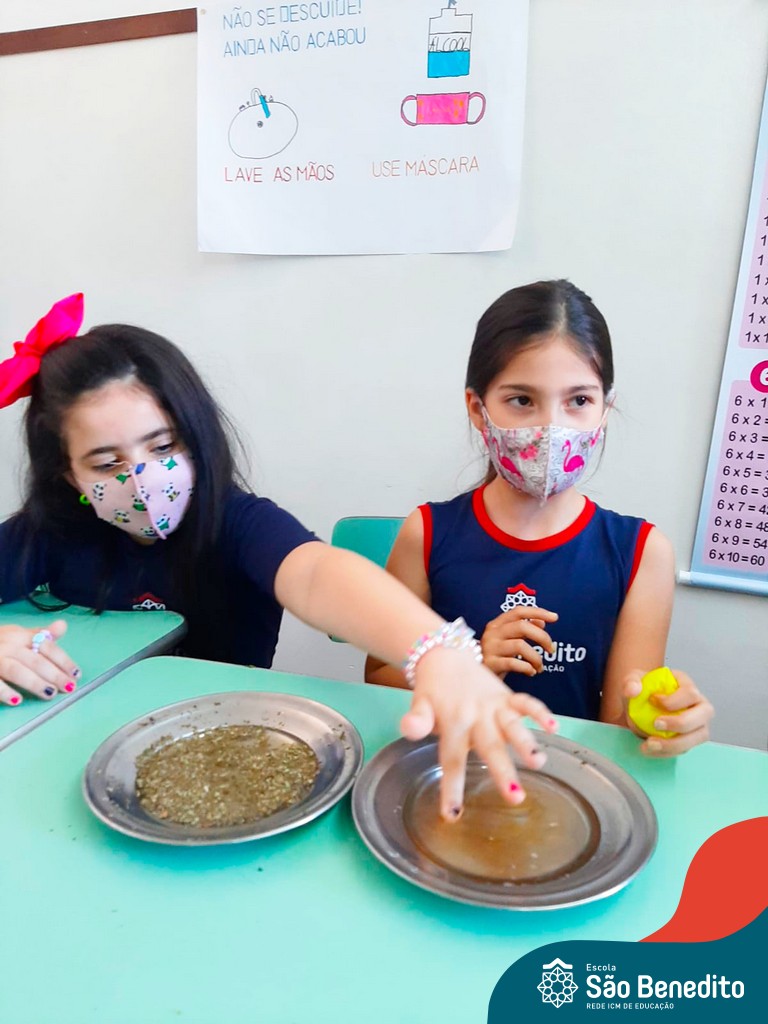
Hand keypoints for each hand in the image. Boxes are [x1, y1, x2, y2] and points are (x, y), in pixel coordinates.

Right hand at [0, 621, 80, 705]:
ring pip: (17, 670)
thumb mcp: (18, 634)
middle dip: (53, 674)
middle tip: (68, 688)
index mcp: (20, 636)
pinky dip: (4, 692)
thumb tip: (63, 626)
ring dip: (34, 683)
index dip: (63, 660)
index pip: (46, 646)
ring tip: (49, 694)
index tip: (76, 674)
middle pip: (35, 660)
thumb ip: (40, 634)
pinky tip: (17, 700)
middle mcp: (8, 645)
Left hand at [399, 646, 558, 819]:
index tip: (453, 816)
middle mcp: (475, 716)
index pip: (452, 760)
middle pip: (490, 746)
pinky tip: (555, 727)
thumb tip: (408, 730)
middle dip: (503, 772)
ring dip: (526, 742)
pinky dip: (540, 712)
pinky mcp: (506, 696)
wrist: (445, 654)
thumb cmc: (434, 691)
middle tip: (516, 797)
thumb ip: (417, 720)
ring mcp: (493, 706)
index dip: (452, 787)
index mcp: (452, 724)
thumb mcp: (419, 704)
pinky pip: (525, 702)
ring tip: (539, 761)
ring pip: (512, 725)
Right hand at [480, 606, 558, 676]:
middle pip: (522, 626)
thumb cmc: (496, 657)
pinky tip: (531, 672)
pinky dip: (527, 668)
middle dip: (542, 637)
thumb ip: (524, 629)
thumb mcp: (509, 640)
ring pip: (520, 646)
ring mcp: (490, 648)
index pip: (519, 611)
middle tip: (551, 650)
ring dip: (536, 657)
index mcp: (497, 624)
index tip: (555, 617)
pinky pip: (514, 663)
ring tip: (540, 667)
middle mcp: (492, 633)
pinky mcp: (490, 663)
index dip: (538, 612)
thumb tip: (541, 621)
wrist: (477, 676)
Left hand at [623, 668, 713, 755]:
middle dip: (681, 722)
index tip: (652, 701)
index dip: (674, 700)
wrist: (641, 707)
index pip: (690, 692)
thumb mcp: (633, 680)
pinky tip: (650, 750)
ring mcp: (699, 723)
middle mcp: (699, 704)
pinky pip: (686, 749)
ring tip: (650, 744)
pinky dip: (667, 752)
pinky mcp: (691, 740)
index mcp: (687, 685)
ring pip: (700, 735)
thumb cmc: (643, 690)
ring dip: (675, 743)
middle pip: (705, 713)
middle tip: (656, 724)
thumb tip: (632, 690)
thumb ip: (631, 682)